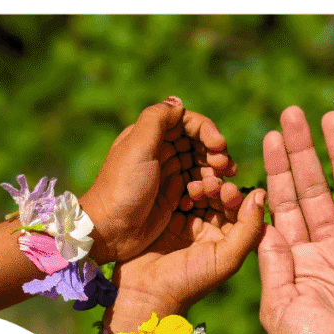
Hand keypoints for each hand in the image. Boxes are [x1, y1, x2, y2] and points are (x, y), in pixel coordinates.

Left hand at [81, 97, 236, 265]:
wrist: (108, 231)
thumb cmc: (122, 187)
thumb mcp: (137, 146)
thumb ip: (157, 118)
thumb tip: (177, 102)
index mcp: (150, 135)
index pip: (186, 122)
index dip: (206, 130)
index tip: (218, 145)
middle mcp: (159, 152)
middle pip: (197, 143)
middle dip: (214, 152)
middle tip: (225, 167)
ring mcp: (166, 175)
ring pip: (199, 164)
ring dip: (213, 171)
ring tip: (220, 184)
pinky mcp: (171, 197)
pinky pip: (195, 186)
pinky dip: (204, 188)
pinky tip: (206, 196)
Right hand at [105, 185, 266, 333]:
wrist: (146, 294)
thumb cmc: (188, 283)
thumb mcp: (227, 258)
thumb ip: (248, 228)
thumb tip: (261, 193)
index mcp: (227, 242)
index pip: (238, 210)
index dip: (236, 197)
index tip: (228, 190)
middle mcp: (209, 233)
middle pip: (218, 201)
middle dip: (217, 189)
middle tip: (210, 184)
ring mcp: (186, 227)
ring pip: (199, 197)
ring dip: (199, 188)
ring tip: (194, 187)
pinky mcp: (166, 222)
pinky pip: (176, 199)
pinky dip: (180, 192)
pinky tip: (180, 193)